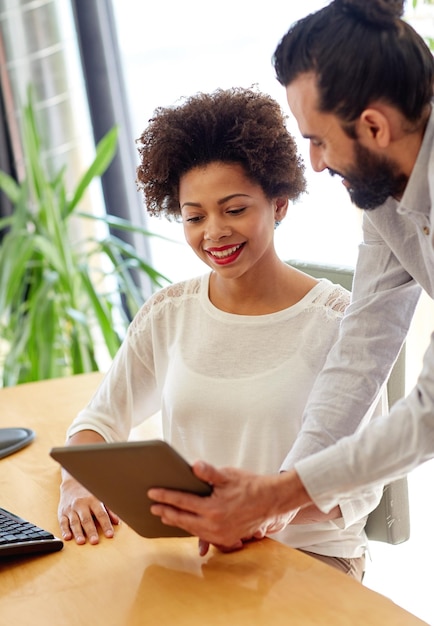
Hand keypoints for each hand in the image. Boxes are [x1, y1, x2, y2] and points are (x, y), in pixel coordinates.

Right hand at [58, 475, 119, 544]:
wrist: (72, 483)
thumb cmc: (89, 493)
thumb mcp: (100, 498)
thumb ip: (109, 510)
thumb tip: (117, 521)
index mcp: (93, 500)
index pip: (101, 514)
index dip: (106, 525)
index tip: (110, 535)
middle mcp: (81, 504)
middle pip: (87, 519)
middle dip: (91, 531)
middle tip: (95, 541)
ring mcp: (71, 509)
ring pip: (74, 522)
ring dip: (78, 533)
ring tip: (81, 541)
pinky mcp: (62, 513)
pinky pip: (62, 522)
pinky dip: (64, 531)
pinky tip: (68, 537)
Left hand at [148, 461, 300, 553]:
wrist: (271, 501)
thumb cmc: (249, 484)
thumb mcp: (228, 475)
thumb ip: (209, 472)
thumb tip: (194, 466)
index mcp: (213, 509)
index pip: (182, 502)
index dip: (166, 496)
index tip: (152, 493)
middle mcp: (214, 525)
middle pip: (183, 519)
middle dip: (166, 512)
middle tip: (152, 507)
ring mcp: (221, 535)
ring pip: (192, 529)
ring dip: (177, 522)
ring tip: (165, 516)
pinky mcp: (227, 538)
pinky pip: (204, 535)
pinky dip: (192, 529)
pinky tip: (186, 525)